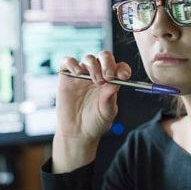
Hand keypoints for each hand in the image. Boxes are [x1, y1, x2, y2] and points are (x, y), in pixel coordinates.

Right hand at [52, 51, 130, 171]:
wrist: (77, 132)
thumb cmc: (95, 122)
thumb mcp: (107, 112)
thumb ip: (110, 98)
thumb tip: (115, 83)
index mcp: (111, 81)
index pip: (119, 67)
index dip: (122, 68)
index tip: (123, 76)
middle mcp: (97, 74)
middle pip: (104, 57)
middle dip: (107, 63)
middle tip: (108, 77)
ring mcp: (82, 75)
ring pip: (88, 58)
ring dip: (93, 66)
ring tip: (94, 81)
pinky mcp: (67, 77)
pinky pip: (67, 61)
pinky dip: (72, 63)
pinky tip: (78, 73)